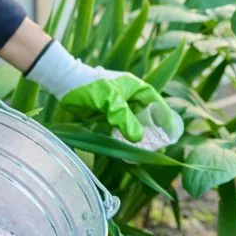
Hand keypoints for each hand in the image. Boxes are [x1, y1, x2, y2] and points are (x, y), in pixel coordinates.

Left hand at [26, 41, 180, 148]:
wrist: (65, 83)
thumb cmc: (90, 86)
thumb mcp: (110, 101)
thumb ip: (124, 119)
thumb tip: (138, 138)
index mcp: (136, 87)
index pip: (156, 103)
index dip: (164, 118)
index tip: (170, 133)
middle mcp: (130, 96)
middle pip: (147, 115)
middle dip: (153, 130)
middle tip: (159, 147)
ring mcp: (119, 106)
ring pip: (135, 122)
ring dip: (140, 135)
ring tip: (145, 152)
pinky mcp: (109, 114)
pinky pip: (122, 127)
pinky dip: (126, 136)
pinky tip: (128, 148)